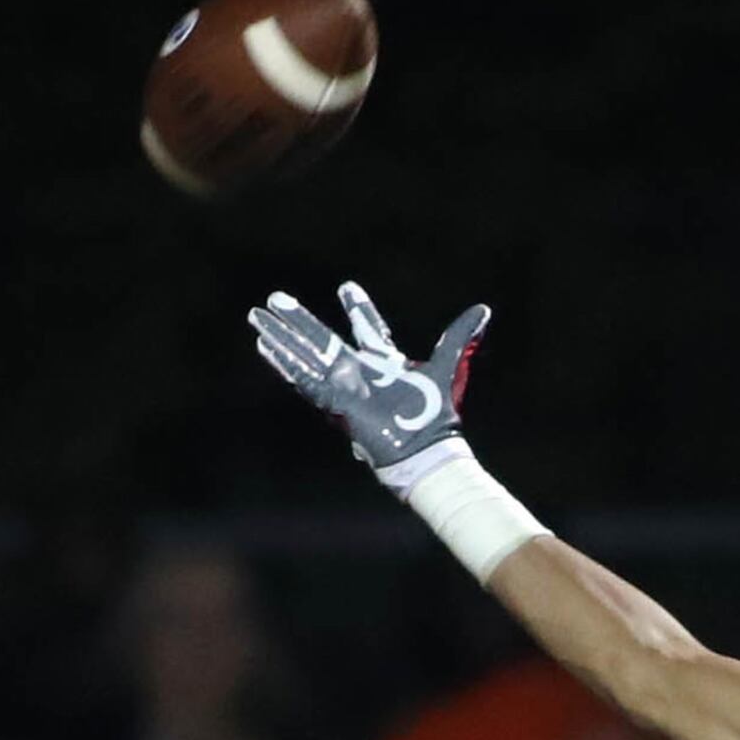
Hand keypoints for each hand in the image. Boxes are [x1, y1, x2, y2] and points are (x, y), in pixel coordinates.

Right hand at [246, 282, 490, 481]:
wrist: (427, 451)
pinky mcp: (336, 403)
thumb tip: (483, 309)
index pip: (367, 328)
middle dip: (298, 318)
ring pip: (306, 354)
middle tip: (275, 298)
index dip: (358, 308)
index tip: (347, 288)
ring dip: (281, 336)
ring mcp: (345, 386)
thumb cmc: (436, 416)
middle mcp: (360, 371)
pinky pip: (305, 380)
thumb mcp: (449, 366)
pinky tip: (266, 346)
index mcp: (384, 361)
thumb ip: (461, 336)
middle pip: (321, 338)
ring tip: (257, 317)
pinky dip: (286, 363)